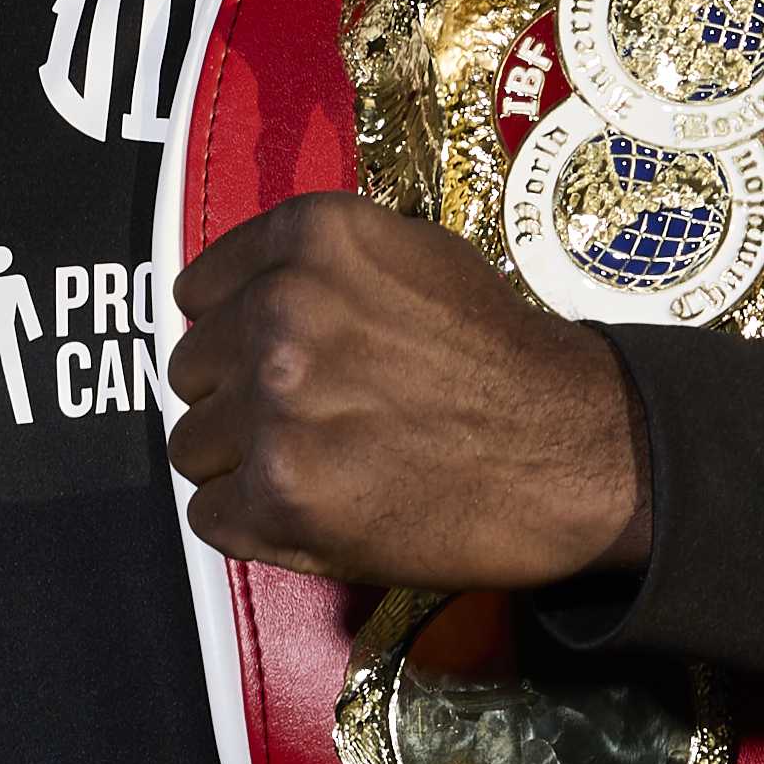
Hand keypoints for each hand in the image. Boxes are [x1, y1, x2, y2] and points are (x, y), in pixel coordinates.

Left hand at [164, 192, 651, 589]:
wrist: (574, 451)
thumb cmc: (497, 358)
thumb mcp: (409, 257)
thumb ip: (313, 268)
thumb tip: (231, 302)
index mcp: (308, 240)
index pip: (196, 294)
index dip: (234, 334)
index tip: (275, 359)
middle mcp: (280, 312)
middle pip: (190, 372)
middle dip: (238, 400)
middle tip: (317, 420)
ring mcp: (275, 405)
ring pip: (192, 447)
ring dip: (244, 465)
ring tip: (326, 464)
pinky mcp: (278, 494)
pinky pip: (209, 515)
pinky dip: (254, 523)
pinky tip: (321, 507)